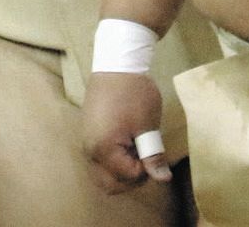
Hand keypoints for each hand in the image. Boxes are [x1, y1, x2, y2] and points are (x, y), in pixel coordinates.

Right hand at [82, 71, 169, 194]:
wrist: (115, 64)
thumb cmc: (134, 93)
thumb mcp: (147, 125)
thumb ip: (153, 155)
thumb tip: (163, 179)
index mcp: (103, 148)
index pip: (127, 176)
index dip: (146, 170)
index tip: (155, 152)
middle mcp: (89, 150)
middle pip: (109, 184)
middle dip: (131, 179)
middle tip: (146, 160)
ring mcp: (86, 142)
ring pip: (102, 175)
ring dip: (121, 172)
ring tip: (137, 151)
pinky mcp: (87, 134)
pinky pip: (98, 161)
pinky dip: (113, 162)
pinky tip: (127, 144)